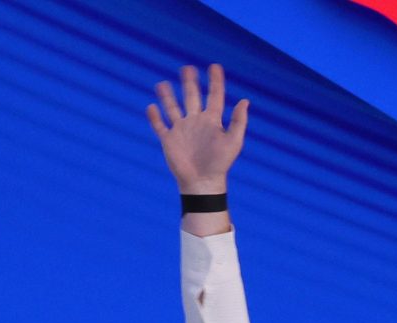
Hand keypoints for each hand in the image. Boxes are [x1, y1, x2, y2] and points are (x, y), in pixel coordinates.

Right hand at [149, 63, 247, 193]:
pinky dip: (154, 117)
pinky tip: (151, 107)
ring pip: (173, 108)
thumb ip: (239, 121)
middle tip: (187, 68)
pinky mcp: (169, 140)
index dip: (215, 82)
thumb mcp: (234, 142)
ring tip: (162, 84)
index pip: (214, 96)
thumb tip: (245, 101)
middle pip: (192, 97)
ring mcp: (181, 130)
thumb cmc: (221, 164)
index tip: (215, 66)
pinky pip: (160, 126)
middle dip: (189, 83)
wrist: (203, 182)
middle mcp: (196, 122)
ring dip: (167, 96)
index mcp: (212, 121)